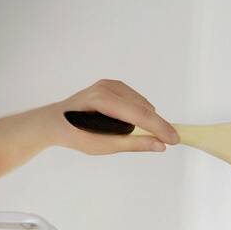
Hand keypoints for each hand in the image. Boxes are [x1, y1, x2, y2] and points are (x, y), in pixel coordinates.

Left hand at [49, 79, 179, 154]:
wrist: (55, 122)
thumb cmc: (75, 135)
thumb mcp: (104, 146)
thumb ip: (134, 144)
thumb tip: (159, 145)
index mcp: (103, 101)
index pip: (140, 115)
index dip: (160, 128)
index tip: (175, 139)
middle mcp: (107, 87)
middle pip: (144, 107)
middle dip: (156, 124)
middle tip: (166, 141)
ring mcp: (110, 84)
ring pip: (141, 103)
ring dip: (146, 119)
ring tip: (139, 134)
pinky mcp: (112, 85)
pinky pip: (135, 99)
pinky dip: (139, 111)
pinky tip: (131, 123)